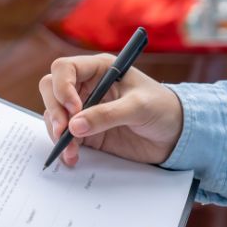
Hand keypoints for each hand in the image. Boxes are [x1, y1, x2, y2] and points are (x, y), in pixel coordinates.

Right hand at [38, 54, 183, 165]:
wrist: (176, 136)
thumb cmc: (163, 109)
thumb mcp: (139, 107)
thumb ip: (107, 115)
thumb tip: (74, 127)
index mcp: (99, 69)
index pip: (65, 68)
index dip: (63, 86)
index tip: (75, 109)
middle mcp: (86, 86)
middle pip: (51, 89)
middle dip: (55, 110)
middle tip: (64, 130)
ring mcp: (83, 109)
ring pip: (53, 114)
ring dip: (56, 132)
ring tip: (71, 150)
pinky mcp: (84, 131)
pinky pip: (63, 136)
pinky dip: (63, 147)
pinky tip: (72, 157)